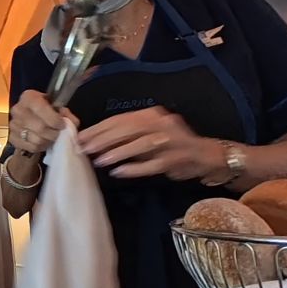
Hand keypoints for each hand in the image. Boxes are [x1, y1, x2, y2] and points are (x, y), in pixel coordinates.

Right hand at [8, 90, 78, 155]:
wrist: (30, 120)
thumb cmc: (45, 111)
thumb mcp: (56, 107)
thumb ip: (66, 113)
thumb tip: (72, 123)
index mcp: (28, 97)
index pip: (40, 108)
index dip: (54, 119)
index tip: (62, 124)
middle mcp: (18, 110)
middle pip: (40, 127)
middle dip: (54, 133)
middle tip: (60, 134)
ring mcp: (13, 125)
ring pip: (37, 140)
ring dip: (49, 141)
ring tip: (53, 138)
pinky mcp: (12, 138)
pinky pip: (32, 147)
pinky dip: (42, 147)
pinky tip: (45, 142)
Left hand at [77, 107, 223, 180]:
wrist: (205, 156)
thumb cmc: (171, 146)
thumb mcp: (148, 136)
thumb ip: (126, 137)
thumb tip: (95, 142)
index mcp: (153, 114)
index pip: (121, 119)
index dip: (100, 128)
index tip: (81, 137)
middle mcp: (163, 123)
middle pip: (129, 128)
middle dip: (105, 139)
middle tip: (85, 148)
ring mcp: (172, 141)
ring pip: (141, 144)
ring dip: (118, 152)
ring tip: (99, 160)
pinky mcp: (177, 159)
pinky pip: (153, 164)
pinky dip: (135, 168)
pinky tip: (119, 172)